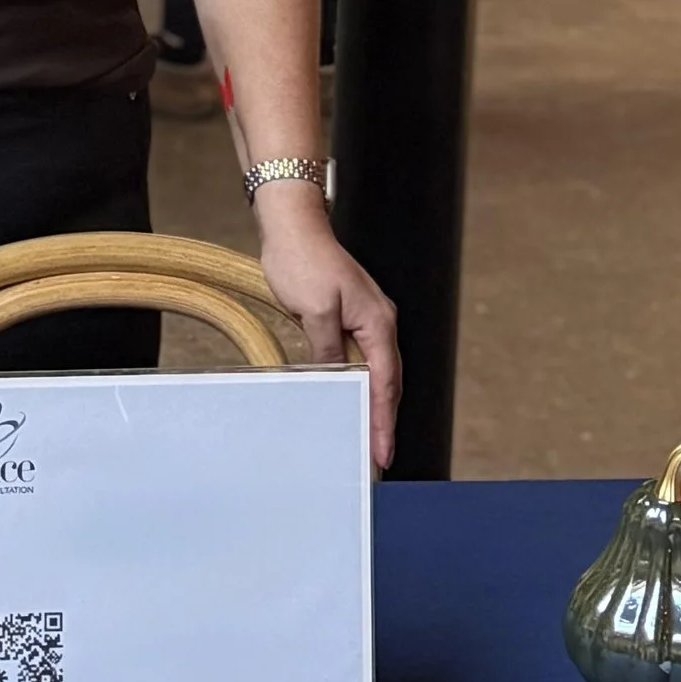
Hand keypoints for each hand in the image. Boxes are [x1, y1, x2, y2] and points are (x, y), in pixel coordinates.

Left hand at [253, 193, 400, 471]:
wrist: (293, 226)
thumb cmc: (303, 260)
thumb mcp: (314, 310)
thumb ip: (328, 349)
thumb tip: (337, 379)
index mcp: (377, 323)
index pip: (385, 382)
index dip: (384, 420)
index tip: (383, 451)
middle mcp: (378, 322)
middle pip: (387, 381)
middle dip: (384, 419)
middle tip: (378, 455)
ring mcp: (365, 318)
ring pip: (374, 370)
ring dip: (372, 403)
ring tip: (367, 435)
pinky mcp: (348, 315)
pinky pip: (359, 357)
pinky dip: (358, 381)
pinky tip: (349, 396)